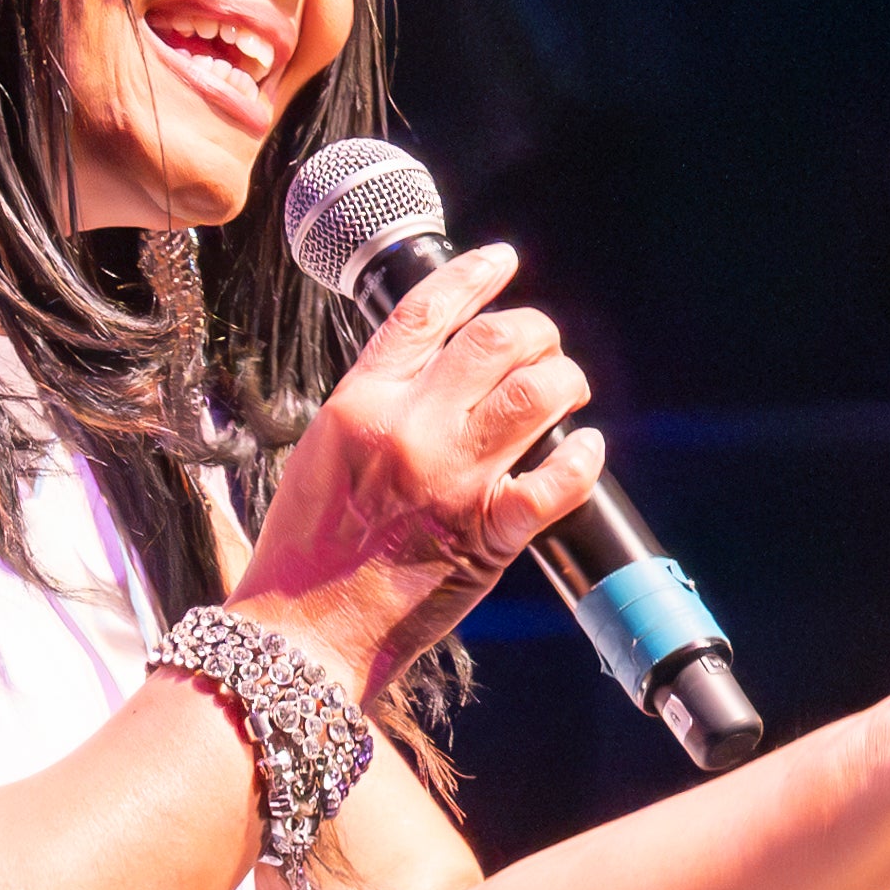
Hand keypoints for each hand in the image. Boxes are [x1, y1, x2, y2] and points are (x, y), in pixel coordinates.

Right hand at [233, 242, 609, 697]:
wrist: (304, 630)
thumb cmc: (307, 547)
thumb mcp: (323, 450)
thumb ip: (377, 404)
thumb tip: (435, 369)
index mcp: (361, 403)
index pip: (426, 311)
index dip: (473, 274)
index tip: (502, 259)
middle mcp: (410, 430)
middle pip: (498, 340)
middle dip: (536, 332)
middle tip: (543, 347)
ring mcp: (453, 481)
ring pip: (539, 393)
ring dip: (566, 382)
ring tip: (567, 391)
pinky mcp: (488, 535)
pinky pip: (558, 479)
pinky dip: (583, 458)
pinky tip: (586, 450)